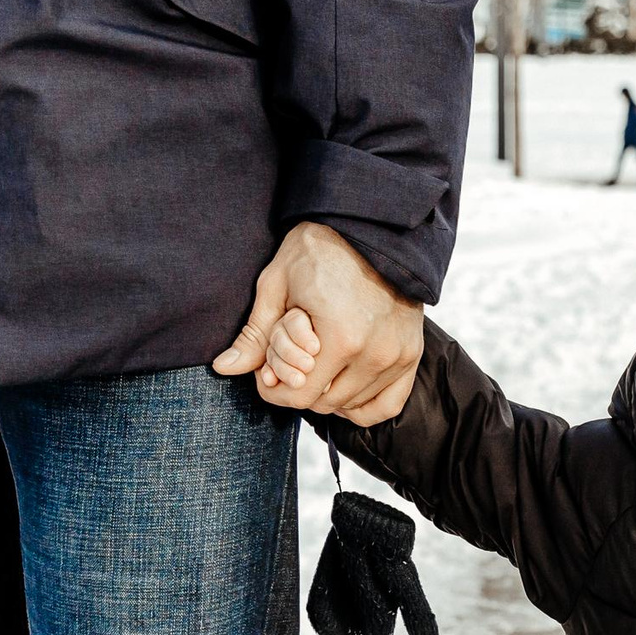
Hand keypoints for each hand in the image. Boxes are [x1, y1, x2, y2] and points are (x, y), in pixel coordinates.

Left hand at [214, 221, 423, 425]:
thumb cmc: (319, 251)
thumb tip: (223, 368)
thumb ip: (255, 335)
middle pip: (324, 403)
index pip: (301, 395)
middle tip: (289, 365)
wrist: (371, 228)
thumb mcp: (277, 286)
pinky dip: (362, 405)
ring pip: (352, 406)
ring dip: (327, 395)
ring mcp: (398, 356)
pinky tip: (342, 387)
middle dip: (300, 389)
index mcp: (342, 338)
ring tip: (315, 366)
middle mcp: (375, 354)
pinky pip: (388, 404)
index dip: (276, 391)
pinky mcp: (412, 355)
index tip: (266, 376)